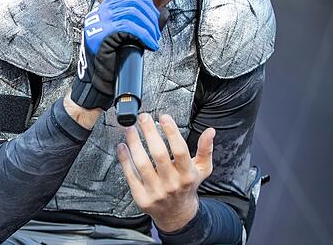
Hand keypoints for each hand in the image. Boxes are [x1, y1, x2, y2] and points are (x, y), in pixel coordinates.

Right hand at [70, 0, 160, 110]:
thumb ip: (140, 22)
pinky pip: (129, 28)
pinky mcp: (103, 34)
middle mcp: (100, 13)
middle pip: (132, 1)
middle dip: (150, 15)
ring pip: (132, 13)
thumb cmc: (113, 61)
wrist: (99, 81)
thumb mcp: (128, 36)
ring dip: (149, 27)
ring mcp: (99, 23)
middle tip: (156, 31)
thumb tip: (162, 13)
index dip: (145, 1)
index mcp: (104, 11)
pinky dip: (145, 35)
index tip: (154, 16)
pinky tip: (150, 44)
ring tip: (153, 40)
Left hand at [117, 113, 215, 232]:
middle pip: (159, 154)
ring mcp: (155, 192)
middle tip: (143, 117)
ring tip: (130, 129)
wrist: (176, 215)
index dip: (172, 132)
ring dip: (134, 143)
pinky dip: (124, 159)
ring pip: (142, 163)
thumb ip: (205, 149)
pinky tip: (122, 146)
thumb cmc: (187, 186)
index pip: (180, 150)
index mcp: (187, 174)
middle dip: (150, 133)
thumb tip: (210, 131)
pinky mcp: (141, 197)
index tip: (164, 117)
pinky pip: (130, 175)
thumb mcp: (202, 169)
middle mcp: (172, 183)